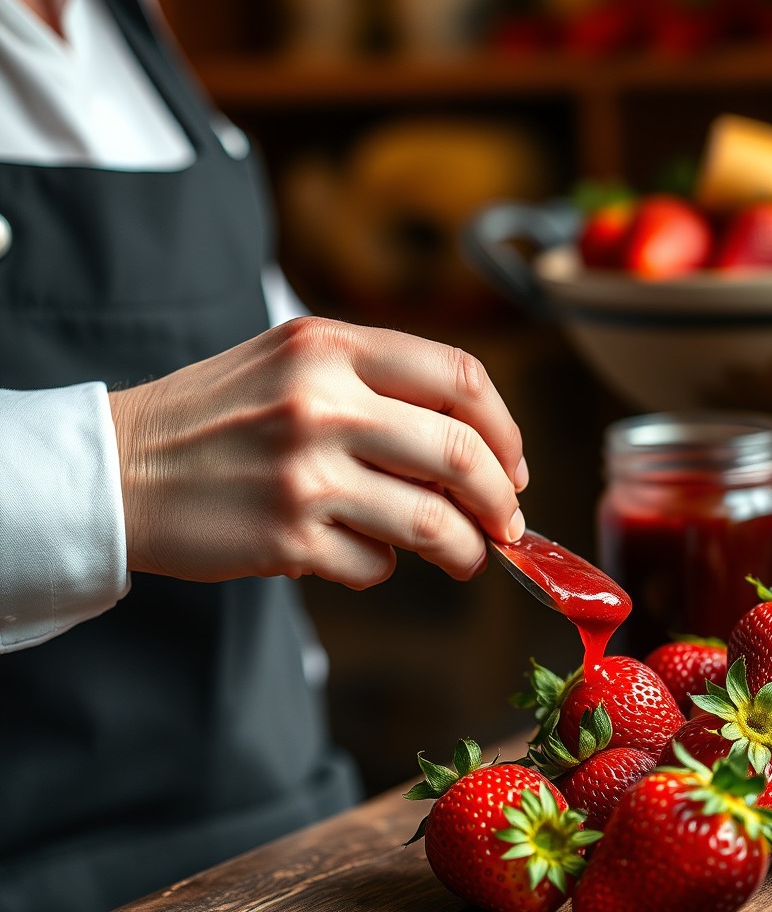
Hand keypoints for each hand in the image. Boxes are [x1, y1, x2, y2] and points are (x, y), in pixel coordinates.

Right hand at [108, 317, 527, 588]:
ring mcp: (305, 472)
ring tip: (464, 557)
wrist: (117, 468)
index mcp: (330, 346)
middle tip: (508, 522)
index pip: (460, 376)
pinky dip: (380, 565)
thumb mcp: (292, 364)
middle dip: (501, 499)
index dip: (504, 428)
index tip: (513, 464)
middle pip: (461, 454)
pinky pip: (374, 563)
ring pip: (432, 522)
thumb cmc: (215, 417)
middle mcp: (322, 402)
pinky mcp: (287, 537)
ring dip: (464, 548)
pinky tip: (355, 553)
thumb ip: (376, 387)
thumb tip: (472, 449)